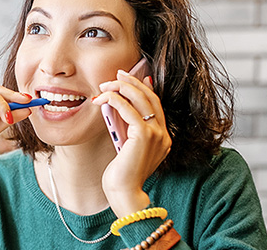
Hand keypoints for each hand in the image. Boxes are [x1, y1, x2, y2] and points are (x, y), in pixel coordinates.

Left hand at [92, 71, 171, 216]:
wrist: (124, 192)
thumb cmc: (122, 173)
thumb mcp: (128, 146)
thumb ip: (129, 129)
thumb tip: (120, 107)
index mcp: (163, 137)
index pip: (156, 104)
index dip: (143, 88)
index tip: (131, 78)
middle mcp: (163, 133)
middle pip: (150, 97)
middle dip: (132, 82)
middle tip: (118, 74)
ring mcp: (156, 134)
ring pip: (141, 99)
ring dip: (121, 88)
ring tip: (106, 85)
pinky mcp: (144, 135)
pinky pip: (129, 110)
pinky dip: (115, 100)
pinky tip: (103, 98)